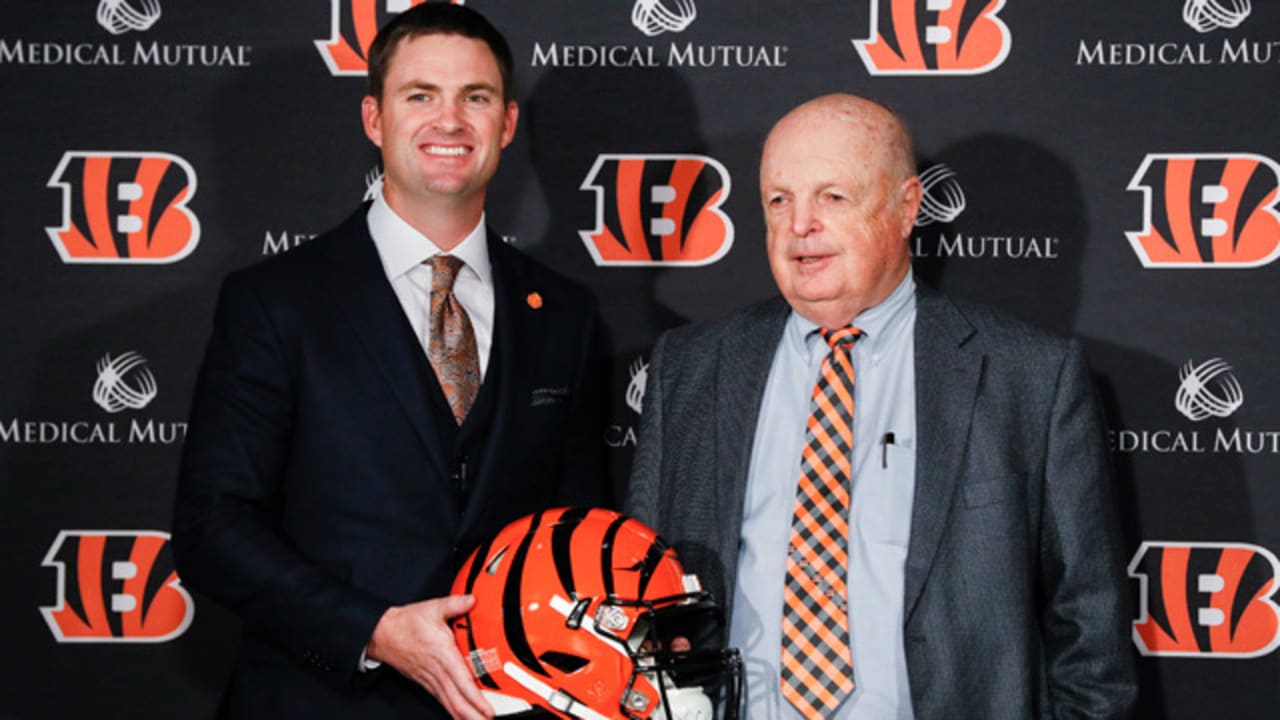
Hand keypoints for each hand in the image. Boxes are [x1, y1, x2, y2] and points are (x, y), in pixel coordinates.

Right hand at [366, 595, 493, 719]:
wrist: (382, 634)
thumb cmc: (406, 624)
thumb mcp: (433, 608)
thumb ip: (455, 604)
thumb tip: (472, 599)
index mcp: (442, 655)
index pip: (462, 682)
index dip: (476, 699)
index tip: (487, 709)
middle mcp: (437, 672)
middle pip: (457, 701)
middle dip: (473, 716)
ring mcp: (430, 680)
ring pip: (450, 704)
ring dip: (464, 716)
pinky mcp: (426, 682)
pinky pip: (442, 700)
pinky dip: (453, 710)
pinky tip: (461, 715)